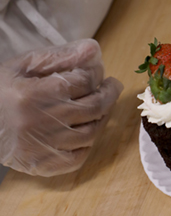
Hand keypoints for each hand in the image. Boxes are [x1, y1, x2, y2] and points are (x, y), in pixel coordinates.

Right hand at [0, 39, 122, 176]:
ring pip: (90, 133)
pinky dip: (89, 144)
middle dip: (109, 93)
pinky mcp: (40, 165)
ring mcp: (40, 148)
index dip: (96, 73)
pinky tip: (88, 129)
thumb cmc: (2, 89)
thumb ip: (60, 56)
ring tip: (102, 105)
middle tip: (113, 85)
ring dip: (103, 117)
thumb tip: (94, 50)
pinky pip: (76, 159)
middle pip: (93, 107)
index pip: (83, 82)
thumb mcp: (25, 64)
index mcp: (33, 95)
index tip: (98, 71)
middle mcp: (38, 123)